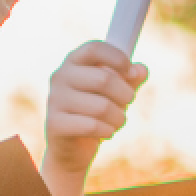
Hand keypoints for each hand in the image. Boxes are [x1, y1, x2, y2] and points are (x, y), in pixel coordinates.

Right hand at [45, 41, 147, 172]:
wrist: (74, 147)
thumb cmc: (98, 112)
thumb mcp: (117, 93)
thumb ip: (130, 79)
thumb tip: (141, 70)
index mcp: (74, 62)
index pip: (95, 48)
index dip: (118, 58)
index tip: (131, 73)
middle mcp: (60, 76)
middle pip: (104, 79)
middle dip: (125, 95)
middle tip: (127, 103)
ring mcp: (54, 99)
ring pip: (102, 106)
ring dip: (119, 117)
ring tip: (116, 121)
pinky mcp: (55, 123)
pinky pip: (92, 125)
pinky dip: (108, 131)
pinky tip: (106, 132)